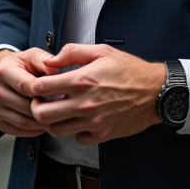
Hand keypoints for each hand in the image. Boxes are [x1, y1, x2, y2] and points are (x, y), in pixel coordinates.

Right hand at [0, 48, 55, 137]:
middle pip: (25, 106)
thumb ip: (45, 60)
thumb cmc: (23, 65)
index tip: (61, 92)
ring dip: (42, 122)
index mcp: (2, 71)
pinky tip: (45, 123)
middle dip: (46, 108)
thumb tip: (56, 71)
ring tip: (57, 116)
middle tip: (63, 107)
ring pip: (23, 122)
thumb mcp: (33, 55)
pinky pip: (18, 131)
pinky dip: (34, 130)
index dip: (45, 91)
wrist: (5, 76)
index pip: (26, 86)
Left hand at [28, 44, 164, 144]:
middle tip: (42, 102)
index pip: (41, 88)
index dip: (34, 86)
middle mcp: (85, 103)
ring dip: (53, 121)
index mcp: (82, 80)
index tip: (38, 85)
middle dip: (37, 107)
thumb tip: (51, 60)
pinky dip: (74, 131)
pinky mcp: (102, 134)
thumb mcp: (101, 51)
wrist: (155, 91)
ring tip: (59, 111)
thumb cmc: (130, 70)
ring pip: (56, 130)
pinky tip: (79, 119)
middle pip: (42, 114)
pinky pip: (77, 138)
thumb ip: (72, 52)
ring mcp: (93, 121)